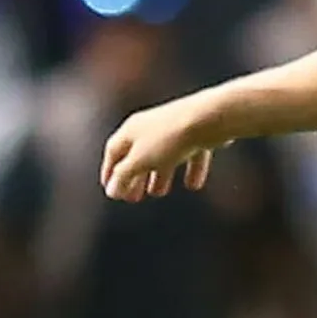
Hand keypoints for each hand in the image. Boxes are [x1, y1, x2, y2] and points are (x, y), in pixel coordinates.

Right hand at [100, 97, 219, 201]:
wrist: (207, 119)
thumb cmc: (169, 138)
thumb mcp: (140, 161)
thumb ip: (124, 176)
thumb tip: (111, 191)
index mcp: (131, 130)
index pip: (113, 152)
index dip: (109, 172)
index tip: (110, 190)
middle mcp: (150, 126)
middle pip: (137, 155)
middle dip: (134, 178)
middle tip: (133, 198)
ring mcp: (174, 129)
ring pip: (163, 155)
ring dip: (159, 175)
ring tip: (159, 193)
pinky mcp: (196, 133)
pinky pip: (190, 154)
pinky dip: (190, 170)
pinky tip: (193, 185)